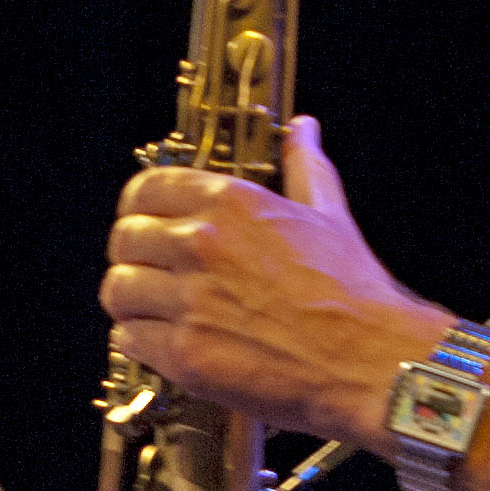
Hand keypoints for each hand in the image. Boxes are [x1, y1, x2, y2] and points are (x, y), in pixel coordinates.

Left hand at [101, 119, 445, 439]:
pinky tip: (164, 342)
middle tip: (153, 273)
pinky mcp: (186, 355)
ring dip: (132, 301)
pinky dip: (139, 342)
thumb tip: (303, 129)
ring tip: (154, 311)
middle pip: (123, 240)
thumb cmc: (356, 293)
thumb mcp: (329, 215)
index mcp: (230, 203)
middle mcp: (202, 246)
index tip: (146, 223)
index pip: (144, 190)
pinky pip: (128, 340)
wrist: (372, 361)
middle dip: (133, 257)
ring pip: (117, 291)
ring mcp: (190, 302)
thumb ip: (304, 166)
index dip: (139, 208)